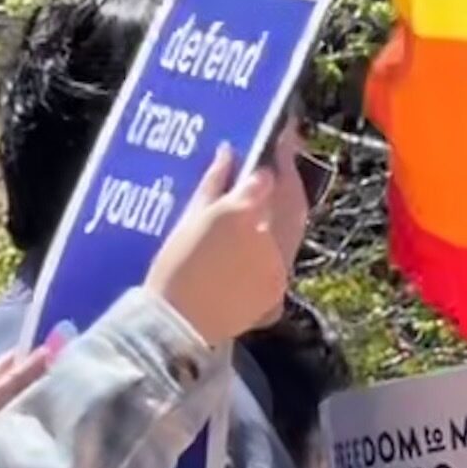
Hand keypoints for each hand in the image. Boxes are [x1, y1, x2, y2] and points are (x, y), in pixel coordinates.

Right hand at [144, 145, 291, 343]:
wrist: (176, 325)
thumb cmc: (174, 269)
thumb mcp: (188, 219)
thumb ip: (213, 184)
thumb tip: (228, 154)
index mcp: (241, 214)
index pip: (266, 177)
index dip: (272, 158)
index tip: (276, 142)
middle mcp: (268, 239)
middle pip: (291, 200)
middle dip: (291, 176)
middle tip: (288, 154)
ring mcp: (278, 269)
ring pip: (292, 231)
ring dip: (287, 210)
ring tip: (278, 192)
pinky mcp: (278, 293)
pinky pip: (284, 261)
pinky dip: (277, 246)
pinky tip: (265, 238)